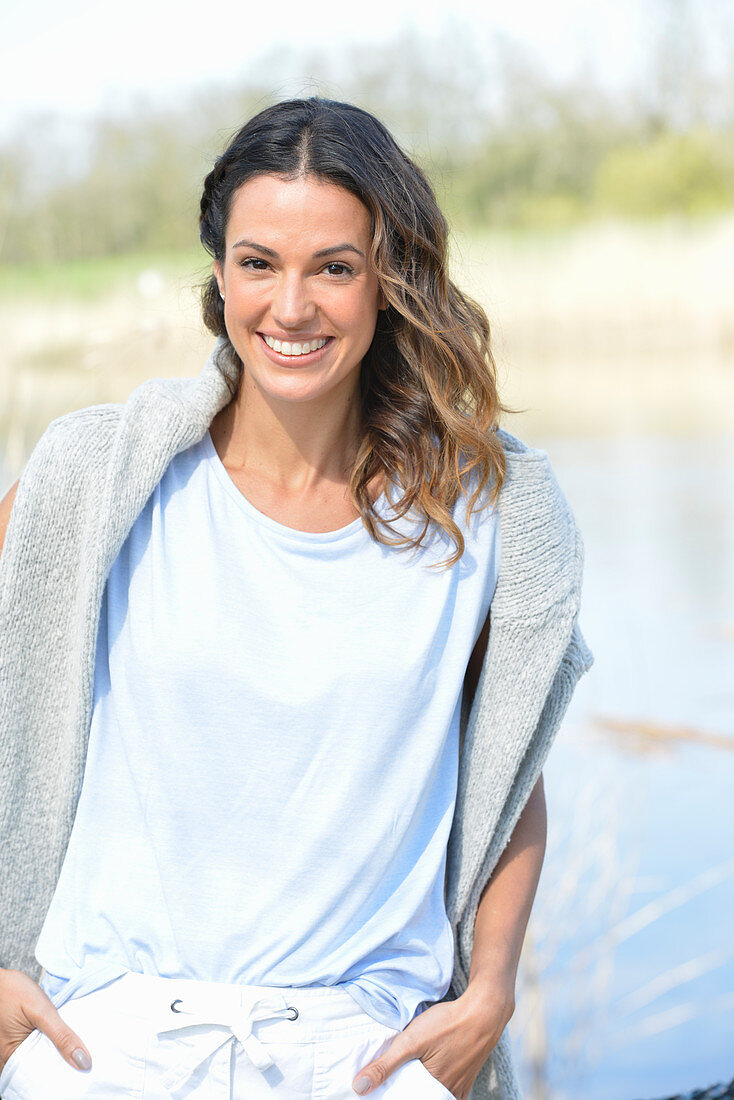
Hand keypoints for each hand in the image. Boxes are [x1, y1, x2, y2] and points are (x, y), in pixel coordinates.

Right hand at [0, 968, 91, 1074]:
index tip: (86, 1065)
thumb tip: (83, 1061)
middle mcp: (10, 1059)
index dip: (65, 1071)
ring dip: (58, 1051)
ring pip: (41, 1057)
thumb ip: (62, 1036)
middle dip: (63, 1062)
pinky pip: (38, 1047)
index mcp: (12, 1058)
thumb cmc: (14, 991)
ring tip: (77, 1045)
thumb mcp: (42, 1011)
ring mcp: (14, 1050)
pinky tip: (64, 1037)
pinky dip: (51, 1043)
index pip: (44, 1075)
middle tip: (86, 1055)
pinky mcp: (19, 1040)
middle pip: (43, 1068)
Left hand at [351, 981, 514, 1098]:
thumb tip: (360, 1087)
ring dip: (421, 1088)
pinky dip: (436, 1085)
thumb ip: (385, 1064)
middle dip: (407, 1091)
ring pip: (435, 1094)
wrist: (484, 1011)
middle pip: (421, 1097)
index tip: (379, 1090)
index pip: (406, 1099)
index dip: (392, 1094)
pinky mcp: (467, 1076)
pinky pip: (449, 1090)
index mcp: (433, 1089)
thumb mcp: (411, 1041)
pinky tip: (430, 1072)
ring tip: (409, 1074)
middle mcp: (449, 1093)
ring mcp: (460, 1086)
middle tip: (393, 1080)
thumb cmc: (448, 1024)